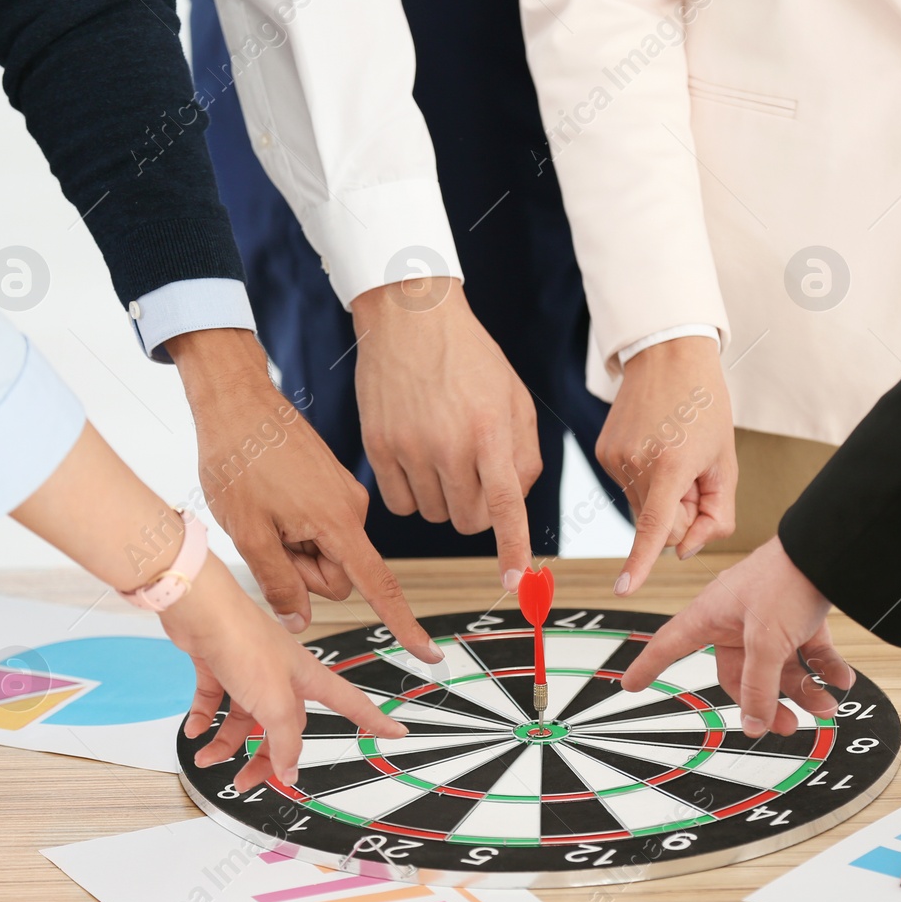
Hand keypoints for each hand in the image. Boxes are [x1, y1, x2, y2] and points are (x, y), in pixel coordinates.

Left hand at [167, 328, 435, 646]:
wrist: (237, 401)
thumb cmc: (238, 459)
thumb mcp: (248, 533)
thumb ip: (279, 583)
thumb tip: (300, 621)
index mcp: (338, 522)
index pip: (379, 586)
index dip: (402, 624)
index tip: (428, 652)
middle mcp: (352, 509)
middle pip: (339, 575)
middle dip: (303, 571)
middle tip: (265, 538)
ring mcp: (344, 494)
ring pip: (326, 551)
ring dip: (295, 547)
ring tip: (263, 513)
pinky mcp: (332, 484)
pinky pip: (321, 526)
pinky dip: (295, 526)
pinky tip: (268, 500)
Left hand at [169, 558, 426, 791]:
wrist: (200, 610)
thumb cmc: (243, 640)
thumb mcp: (274, 701)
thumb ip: (285, 740)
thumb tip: (290, 772)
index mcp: (308, 678)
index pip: (351, 703)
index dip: (375, 720)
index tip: (395, 731)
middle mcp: (283, 674)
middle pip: (285, 725)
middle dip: (266, 756)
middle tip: (250, 780)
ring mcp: (251, 670)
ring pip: (245, 718)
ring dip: (227, 743)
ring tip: (208, 758)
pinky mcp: (222, 664)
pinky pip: (215, 701)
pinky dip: (205, 718)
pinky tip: (194, 730)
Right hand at [350, 278, 540, 588]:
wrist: (410, 317)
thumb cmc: (469, 357)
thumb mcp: (514, 398)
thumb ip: (523, 454)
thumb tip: (514, 502)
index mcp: (490, 430)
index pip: (505, 504)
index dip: (512, 550)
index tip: (516, 584)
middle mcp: (449, 444)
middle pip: (468, 520)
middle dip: (479, 512)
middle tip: (476, 478)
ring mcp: (408, 447)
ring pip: (435, 515)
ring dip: (446, 499)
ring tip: (445, 456)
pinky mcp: (377, 447)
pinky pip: (399, 503)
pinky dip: (412, 494)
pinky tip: (417, 459)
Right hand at [599, 336, 735, 595]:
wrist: (668, 355)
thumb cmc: (706, 406)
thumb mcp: (726, 461)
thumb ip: (717, 514)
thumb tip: (684, 550)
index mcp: (671, 465)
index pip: (655, 526)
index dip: (640, 563)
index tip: (624, 590)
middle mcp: (635, 464)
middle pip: (660, 524)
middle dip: (681, 514)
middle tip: (695, 476)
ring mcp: (614, 459)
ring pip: (643, 508)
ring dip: (662, 496)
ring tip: (675, 452)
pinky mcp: (604, 453)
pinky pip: (630, 487)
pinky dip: (646, 480)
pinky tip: (657, 446)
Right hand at [623, 537, 853, 736]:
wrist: (828, 548)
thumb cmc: (785, 580)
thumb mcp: (766, 642)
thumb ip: (758, 687)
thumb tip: (753, 725)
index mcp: (711, 614)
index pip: (670, 644)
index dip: (648, 666)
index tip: (630, 684)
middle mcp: (736, 617)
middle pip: (740, 672)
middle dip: (766, 701)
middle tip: (786, 726)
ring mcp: (768, 615)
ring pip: (779, 665)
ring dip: (803, 690)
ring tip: (826, 706)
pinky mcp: (799, 613)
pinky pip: (807, 649)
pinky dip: (824, 667)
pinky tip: (840, 681)